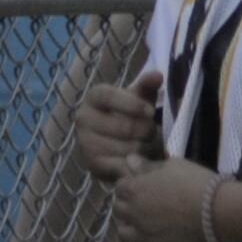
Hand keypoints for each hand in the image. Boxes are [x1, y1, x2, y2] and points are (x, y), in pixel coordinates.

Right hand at [76, 69, 164, 183]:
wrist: (111, 144)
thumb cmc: (127, 115)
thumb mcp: (137, 99)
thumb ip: (147, 86)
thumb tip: (158, 75)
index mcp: (93, 97)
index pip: (109, 96)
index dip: (132, 104)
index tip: (151, 112)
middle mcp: (83, 118)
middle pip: (125, 127)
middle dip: (147, 131)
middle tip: (152, 133)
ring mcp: (85, 142)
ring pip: (129, 149)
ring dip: (146, 150)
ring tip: (148, 147)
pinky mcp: (92, 164)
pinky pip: (124, 166)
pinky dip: (138, 165)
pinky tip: (141, 160)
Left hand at [111, 155, 218, 241]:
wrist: (218, 213)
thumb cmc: (196, 183)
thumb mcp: (172, 166)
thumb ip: (148, 165)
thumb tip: (130, 160)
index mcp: (133, 190)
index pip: (119, 187)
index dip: (131, 185)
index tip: (144, 186)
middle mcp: (133, 214)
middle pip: (119, 210)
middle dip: (129, 206)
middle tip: (146, 205)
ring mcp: (144, 236)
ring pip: (124, 235)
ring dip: (132, 230)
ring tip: (147, 226)